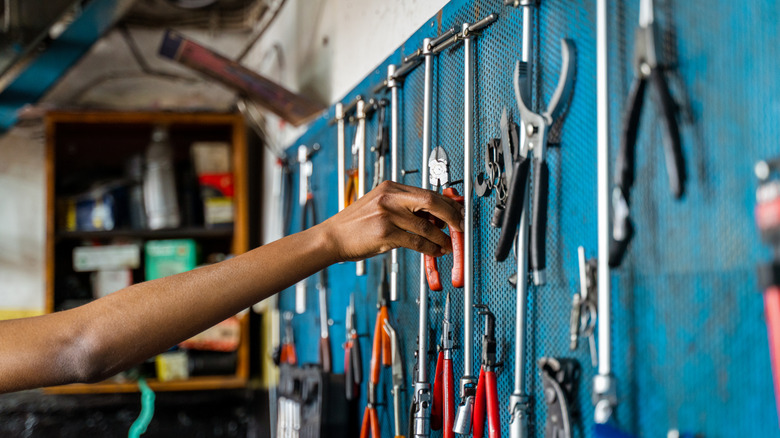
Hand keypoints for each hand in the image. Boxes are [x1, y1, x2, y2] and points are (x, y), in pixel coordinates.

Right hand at [318, 181, 464, 261]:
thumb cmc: (356, 226)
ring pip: (426, 226)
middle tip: (461, 227)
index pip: (427, 192)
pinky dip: (430, 248)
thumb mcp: (380, 208)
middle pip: (431, 201)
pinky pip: (416, 241)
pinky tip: (436, 252)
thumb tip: (436, 218)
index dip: (447, 203)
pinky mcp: (385, 233)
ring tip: (450, 245)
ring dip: (442, 238)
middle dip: (451, 215)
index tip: (458, 212)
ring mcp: (387, 214)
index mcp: (390, 188)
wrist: (332, 238)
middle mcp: (390, 197)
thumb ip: (405, 209)